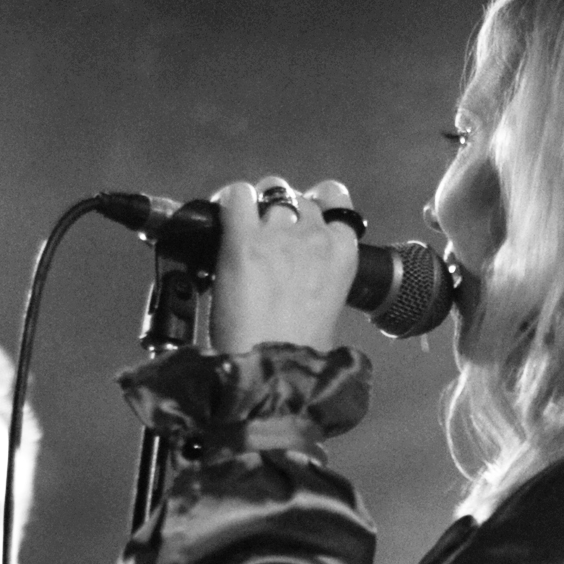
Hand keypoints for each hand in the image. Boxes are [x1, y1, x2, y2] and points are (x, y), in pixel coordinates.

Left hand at [208, 177, 359, 354]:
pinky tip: (220, 217)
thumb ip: (317, 278)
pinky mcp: (244, 240)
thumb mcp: (327, 310)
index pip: (335, 199)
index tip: (300, 218)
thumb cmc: (300, 353)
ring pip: (268, 192)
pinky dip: (228, 201)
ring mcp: (279, 234)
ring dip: (254, 207)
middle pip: (296, 197)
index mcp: (343, 253)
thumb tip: (298, 275)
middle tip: (262, 233)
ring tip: (238, 229)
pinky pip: (236, 196)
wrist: (273, 372)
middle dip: (280, 209)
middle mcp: (315, 236)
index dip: (314, 204)